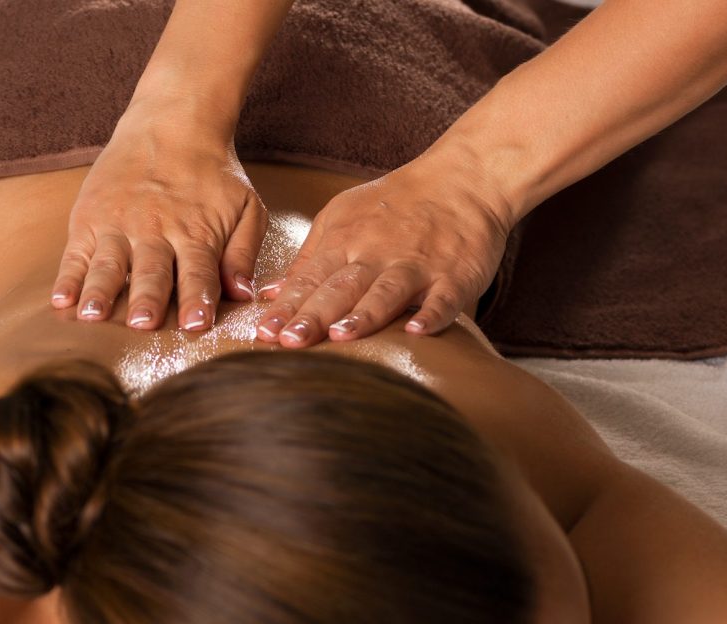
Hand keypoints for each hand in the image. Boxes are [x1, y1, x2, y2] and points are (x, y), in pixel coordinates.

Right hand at [51, 105, 268, 332]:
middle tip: (143, 324)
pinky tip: (61, 300)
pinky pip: (76, 254)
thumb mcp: (246, 207)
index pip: (198, 272)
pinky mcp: (90, 219)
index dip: (197, 299)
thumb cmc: (212, 174)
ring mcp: (118, 225)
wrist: (171, 121)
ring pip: (110, 265)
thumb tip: (244, 294)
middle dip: (147, 299)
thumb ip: (244, 252)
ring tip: (93, 316)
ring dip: (102, 292)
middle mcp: (155, 231)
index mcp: (195, 233)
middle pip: (152, 272)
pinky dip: (68, 277)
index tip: (196, 324)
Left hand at [251, 150, 512, 347]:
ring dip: (364, 314)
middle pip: (341, 287)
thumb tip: (270, 295)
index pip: (310, 279)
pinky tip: (416, 332)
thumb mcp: (344, 219)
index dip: (286, 307)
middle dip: (313, 315)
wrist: (464, 179)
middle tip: (287, 342)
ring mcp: (417, 265)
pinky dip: (431, 314)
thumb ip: (309, 260)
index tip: (262, 333)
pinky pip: (443, 298)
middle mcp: (378, 254)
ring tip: (340, 337)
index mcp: (346, 242)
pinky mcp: (455, 276)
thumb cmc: (398, 206)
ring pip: (386, 291)